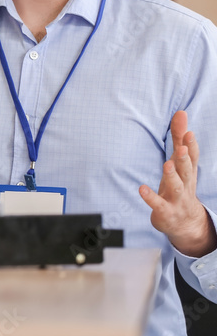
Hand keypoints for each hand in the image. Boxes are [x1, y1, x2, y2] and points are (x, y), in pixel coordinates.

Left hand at [139, 111, 216, 257]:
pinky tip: (141, 189)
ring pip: (176, 187)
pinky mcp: (165, 211)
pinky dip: (150, 197)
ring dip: (172, 176)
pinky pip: (158, 204)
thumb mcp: (180, 162)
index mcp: (188, 172)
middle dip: (185, 159)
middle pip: (187, 170)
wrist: (185, 223)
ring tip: (166, 164)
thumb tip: (181, 112)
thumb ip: (179, 138)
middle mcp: (186, 184)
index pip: (192, 156)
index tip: (189, 132)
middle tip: (181, 147)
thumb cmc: (181, 186)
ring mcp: (176, 199)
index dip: (191, 145)